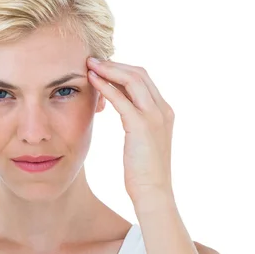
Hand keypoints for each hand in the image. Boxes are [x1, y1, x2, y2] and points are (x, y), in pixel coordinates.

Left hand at [86, 57, 174, 203]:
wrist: (153, 193)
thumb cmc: (143, 172)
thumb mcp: (142, 142)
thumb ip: (137, 122)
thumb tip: (122, 111)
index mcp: (165, 111)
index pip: (144, 79)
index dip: (122, 69)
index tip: (103, 67)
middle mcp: (163, 110)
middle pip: (139, 73)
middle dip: (115, 64)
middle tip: (93, 60)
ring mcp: (155, 116)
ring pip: (132, 80)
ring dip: (109, 69)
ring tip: (89, 65)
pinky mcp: (141, 126)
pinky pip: (122, 98)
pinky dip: (106, 86)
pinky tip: (92, 81)